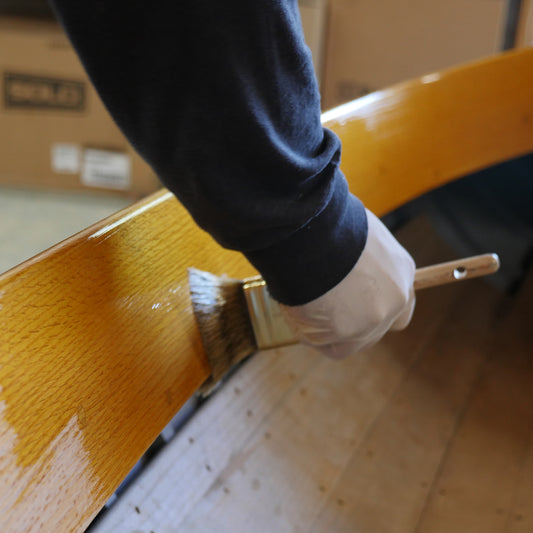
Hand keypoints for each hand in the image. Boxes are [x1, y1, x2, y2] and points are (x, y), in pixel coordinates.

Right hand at [279, 209, 415, 358]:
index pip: (399, 308)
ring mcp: (370, 321)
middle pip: (373, 332)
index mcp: (401, 272)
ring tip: (301, 302)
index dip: (373, 310)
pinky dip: (304, 330)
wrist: (312, 231)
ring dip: (323, 330)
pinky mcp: (343, 334)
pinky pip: (318, 341)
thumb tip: (346, 272)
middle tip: (320, 308)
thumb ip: (362, 263)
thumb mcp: (358, 238)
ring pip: (345, 343)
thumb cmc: (328, 224)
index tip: (351, 307)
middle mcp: (394, 301)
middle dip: (348, 326)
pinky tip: (294, 307)